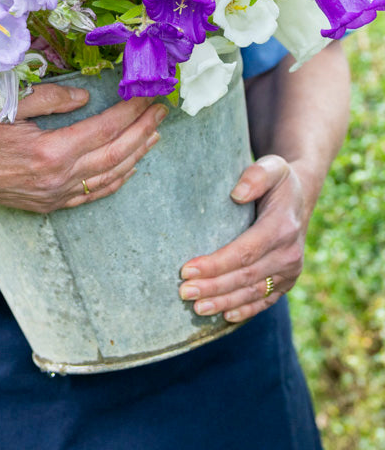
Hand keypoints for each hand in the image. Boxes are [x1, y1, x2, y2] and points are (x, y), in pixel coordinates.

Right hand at [0, 83, 167, 212]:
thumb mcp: (8, 106)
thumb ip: (50, 98)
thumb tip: (85, 99)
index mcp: (51, 151)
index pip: (104, 129)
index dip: (131, 112)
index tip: (149, 97)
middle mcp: (58, 178)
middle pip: (115, 153)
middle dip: (143, 130)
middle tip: (162, 111)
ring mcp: (55, 196)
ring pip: (109, 176)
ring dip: (136, 155)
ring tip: (154, 135)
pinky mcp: (48, 205)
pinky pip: (92, 195)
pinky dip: (115, 181)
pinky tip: (128, 168)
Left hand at [178, 155, 310, 322]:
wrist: (300, 195)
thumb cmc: (278, 179)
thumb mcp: (272, 166)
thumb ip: (257, 175)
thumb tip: (237, 194)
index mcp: (282, 228)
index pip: (244, 252)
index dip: (215, 264)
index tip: (186, 270)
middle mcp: (289, 254)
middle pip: (245, 276)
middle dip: (213, 286)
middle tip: (183, 292)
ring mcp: (290, 271)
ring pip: (253, 293)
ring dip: (224, 302)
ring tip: (196, 308)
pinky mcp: (287, 281)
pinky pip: (265, 300)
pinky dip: (245, 310)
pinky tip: (224, 316)